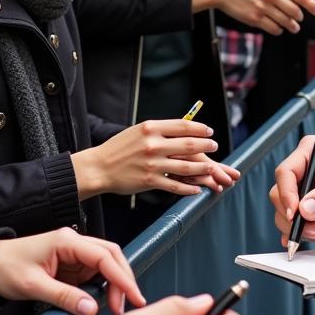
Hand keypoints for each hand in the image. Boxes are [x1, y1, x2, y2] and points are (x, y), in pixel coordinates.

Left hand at [0, 229, 144, 314]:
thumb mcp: (33, 286)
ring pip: (105, 264)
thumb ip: (64, 297)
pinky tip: (104, 300)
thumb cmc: (5, 268)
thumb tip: (92, 308)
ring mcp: (73, 253)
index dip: (121, 276)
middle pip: (110, 255)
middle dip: (123, 278)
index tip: (132, 295)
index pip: (104, 256)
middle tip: (131, 303)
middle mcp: (74, 242)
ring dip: (114, 283)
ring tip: (116, 306)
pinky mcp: (69, 264)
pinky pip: (93, 274)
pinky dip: (102, 286)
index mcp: (67, 240)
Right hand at [74, 120, 235, 197]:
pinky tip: (197, 188)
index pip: (182, 126)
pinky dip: (188, 187)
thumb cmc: (119, 148)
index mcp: (151, 128)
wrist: (99, 167)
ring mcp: (152, 163)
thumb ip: (158, 130)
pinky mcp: (149, 181)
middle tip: (214, 146)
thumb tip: (181, 128)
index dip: (200, 129)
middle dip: (205, 146)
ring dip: (203, 168)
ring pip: (185, 166)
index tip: (209, 131)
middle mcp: (153, 144)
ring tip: (212, 168)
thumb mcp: (138, 131)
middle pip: (188, 144)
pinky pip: (175, 185)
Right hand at [193, 0, 314, 34]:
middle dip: (300, 17)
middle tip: (300, 19)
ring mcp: (263, 7)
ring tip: (293, 27)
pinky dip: (278, 30)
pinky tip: (278, 29)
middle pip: (295, 10)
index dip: (311, 5)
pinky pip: (273, 28)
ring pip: (285, 21)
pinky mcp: (254, 18)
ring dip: (291, 26)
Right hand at [270, 137, 314, 244]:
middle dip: (296, 219)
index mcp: (310, 151)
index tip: (295, 214)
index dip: (286, 195)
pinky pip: (305, 223)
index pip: (285, 173)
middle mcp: (305, 169)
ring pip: (291, 214)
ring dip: (308, 230)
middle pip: (282, 196)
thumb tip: (305, 210)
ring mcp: (309, 188)